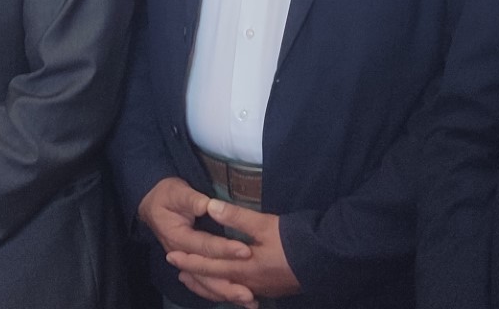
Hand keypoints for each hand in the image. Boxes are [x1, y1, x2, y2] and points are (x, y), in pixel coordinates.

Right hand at [139, 178, 258, 305]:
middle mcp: (181, 255)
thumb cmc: (167, 196)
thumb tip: (208, 205)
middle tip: (249, 292)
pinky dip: (219, 293)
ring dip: (226, 293)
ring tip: (248, 300)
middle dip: (228, 284)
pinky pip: (204, 285)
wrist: (153, 205)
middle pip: (204, 275)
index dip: (224, 249)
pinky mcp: (191, 266)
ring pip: (205, 284)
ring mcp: (185, 264)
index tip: (245, 251)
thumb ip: (192, 199)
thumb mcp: (177, 192)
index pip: (204, 245)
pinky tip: (236, 299)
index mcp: (177, 237)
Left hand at [165, 199, 301, 306]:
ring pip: (229, 289)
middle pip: (216, 283)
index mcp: (244, 268)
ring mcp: (262, 289)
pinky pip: (242, 291)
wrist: (326, 260)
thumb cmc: (294, 240)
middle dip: (196, 277)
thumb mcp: (265, 224)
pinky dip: (229, 288)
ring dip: (211, 285)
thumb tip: (209, 206)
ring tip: (197, 281)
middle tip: (179, 272)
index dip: (190, 261)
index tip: (172, 256)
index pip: (209, 266)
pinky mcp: (273, 289)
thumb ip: (236, 217)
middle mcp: (249, 283)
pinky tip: (231, 285)